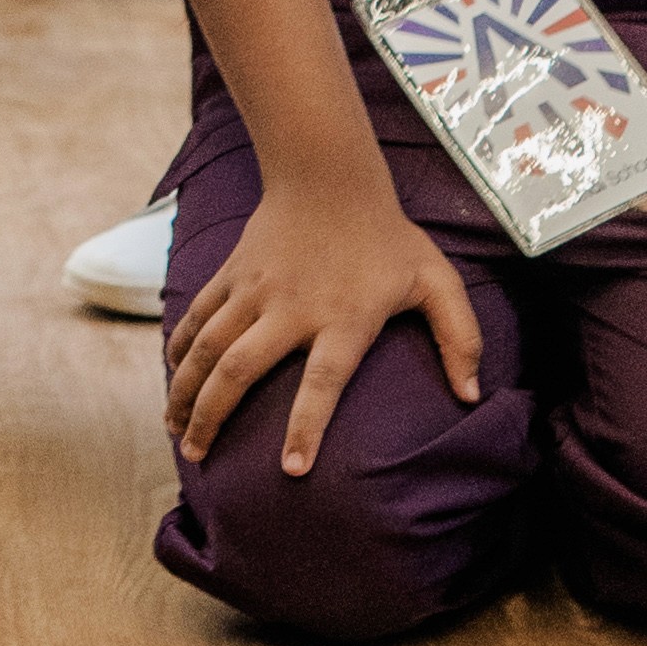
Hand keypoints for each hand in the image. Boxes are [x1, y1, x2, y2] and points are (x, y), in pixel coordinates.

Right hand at [165, 168, 486, 480]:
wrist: (329, 175)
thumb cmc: (388, 237)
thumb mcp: (436, 280)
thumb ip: (461, 337)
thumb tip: (473, 397)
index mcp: (343, 318)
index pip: (323, 382)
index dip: (307, 427)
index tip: (291, 470)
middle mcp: (291, 307)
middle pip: (239, 370)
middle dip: (212, 418)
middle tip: (198, 458)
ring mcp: (254, 290)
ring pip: (207, 347)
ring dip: (185, 392)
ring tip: (175, 430)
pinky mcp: (232, 274)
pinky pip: (198, 317)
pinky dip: (180, 348)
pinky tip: (173, 378)